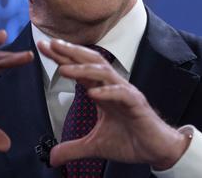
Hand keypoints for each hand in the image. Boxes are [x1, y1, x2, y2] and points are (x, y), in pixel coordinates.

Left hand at [38, 39, 188, 169]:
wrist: (156, 150)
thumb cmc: (130, 140)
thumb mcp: (95, 146)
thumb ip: (73, 148)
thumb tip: (52, 158)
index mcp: (102, 91)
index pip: (79, 70)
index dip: (62, 58)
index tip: (44, 47)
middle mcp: (112, 87)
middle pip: (90, 63)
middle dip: (70, 52)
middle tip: (50, 44)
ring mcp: (125, 94)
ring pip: (104, 73)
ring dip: (83, 69)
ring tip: (64, 69)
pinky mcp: (137, 105)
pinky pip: (122, 94)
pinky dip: (107, 92)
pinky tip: (93, 93)